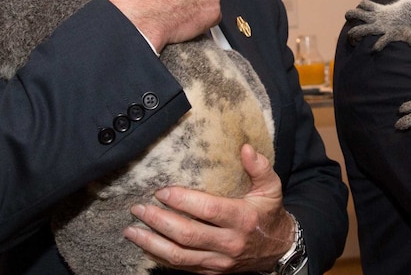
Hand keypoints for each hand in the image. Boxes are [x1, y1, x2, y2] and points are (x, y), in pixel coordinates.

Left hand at [123, 144, 292, 273]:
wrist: (278, 248)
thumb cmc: (269, 213)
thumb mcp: (271, 187)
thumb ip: (259, 167)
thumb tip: (245, 148)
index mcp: (242, 218)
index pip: (208, 210)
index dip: (182, 201)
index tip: (162, 191)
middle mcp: (230, 243)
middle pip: (187, 235)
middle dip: (159, 221)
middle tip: (139, 209)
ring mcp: (219, 261)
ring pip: (180, 256)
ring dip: (152, 243)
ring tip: (132, 230)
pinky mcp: (212, 271)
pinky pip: (182, 267)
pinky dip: (161, 257)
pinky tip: (145, 246)